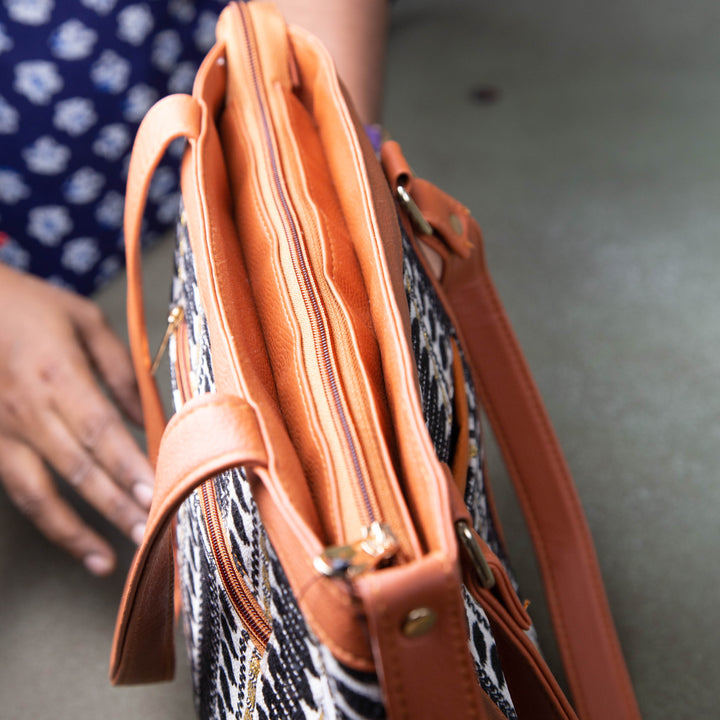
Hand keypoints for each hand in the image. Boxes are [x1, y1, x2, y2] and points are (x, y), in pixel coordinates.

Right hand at [0, 264, 153, 575]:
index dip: (128, 465)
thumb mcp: (81, 319)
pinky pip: (16, 489)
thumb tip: (151, 414)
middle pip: (78, 468)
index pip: (102, 430)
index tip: (157, 492)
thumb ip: (120, 369)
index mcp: (59, 375)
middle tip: (150, 536)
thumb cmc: (24, 304)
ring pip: (39, 492)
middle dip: (116, 506)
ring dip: (76, 531)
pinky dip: (45, 518)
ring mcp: (1, 432)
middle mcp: (29, 411)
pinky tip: (69, 539)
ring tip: (109, 560)